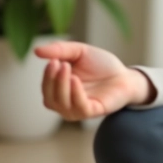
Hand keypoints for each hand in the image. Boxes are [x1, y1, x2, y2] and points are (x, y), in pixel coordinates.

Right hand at [34, 40, 150, 121]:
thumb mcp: (79, 52)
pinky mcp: (92, 112)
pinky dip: (74, 94)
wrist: (125, 74)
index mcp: (60, 91)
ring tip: (67, 67)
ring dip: (61, 86)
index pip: (46, 88)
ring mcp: (78, 110)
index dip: (46, 76)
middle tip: (58, 63)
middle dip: (51, 81)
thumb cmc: (101, 65)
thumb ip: (60, 50)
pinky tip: (75, 80)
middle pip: (50, 99)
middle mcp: (66, 103)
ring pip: (61, 104)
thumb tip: (36, 51)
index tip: (53, 60)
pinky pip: (79, 107)